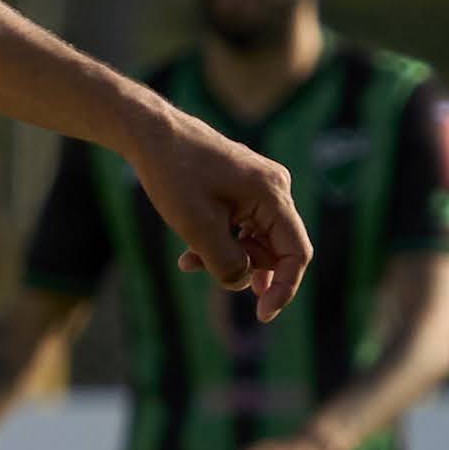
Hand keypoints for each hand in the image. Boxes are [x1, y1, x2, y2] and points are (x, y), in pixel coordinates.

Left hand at [128, 117, 308, 315]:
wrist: (152, 134)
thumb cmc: (174, 175)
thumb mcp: (198, 228)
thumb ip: (227, 264)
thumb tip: (243, 284)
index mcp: (273, 194)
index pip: (296, 253)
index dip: (285, 288)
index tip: (262, 315)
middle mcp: (275, 188)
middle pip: (275, 248)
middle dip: (245, 269)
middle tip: (204, 271)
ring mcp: (259, 186)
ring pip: (255, 240)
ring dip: (228, 257)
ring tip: (190, 261)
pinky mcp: (243, 187)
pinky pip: (243, 226)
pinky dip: (222, 242)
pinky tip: (191, 252)